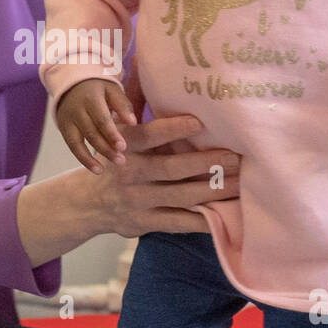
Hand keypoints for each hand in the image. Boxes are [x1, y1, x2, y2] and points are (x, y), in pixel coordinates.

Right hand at [56, 78, 137, 172]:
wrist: (72, 83)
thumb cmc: (98, 88)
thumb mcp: (112, 89)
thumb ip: (123, 105)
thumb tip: (133, 123)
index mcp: (91, 98)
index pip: (101, 119)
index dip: (112, 134)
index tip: (123, 147)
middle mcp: (77, 110)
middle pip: (91, 133)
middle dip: (106, 148)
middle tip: (121, 161)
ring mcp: (68, 120)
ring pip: (79, 142)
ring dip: (93, 157)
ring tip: (107, 168)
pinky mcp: (64, 129)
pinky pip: (73, 147)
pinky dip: (84, 159)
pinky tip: (97, 170)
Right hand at [89, 112, 240, 236]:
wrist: (89, 202)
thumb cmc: (120, 162)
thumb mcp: (123, 140)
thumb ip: (148, 127)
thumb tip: (183, 105)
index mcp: (126, 145)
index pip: (148, 135)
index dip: (173, 129)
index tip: (200, 122)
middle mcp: (129, 172)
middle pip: (172, 168)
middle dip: (207, 163)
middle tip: (236, 158)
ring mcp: (137, 200)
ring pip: (181, 196)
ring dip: (213, 190)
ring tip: (239, 183)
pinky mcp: (144, 223)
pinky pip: (179, 222)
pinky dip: (203, 220)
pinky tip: (224, 215)